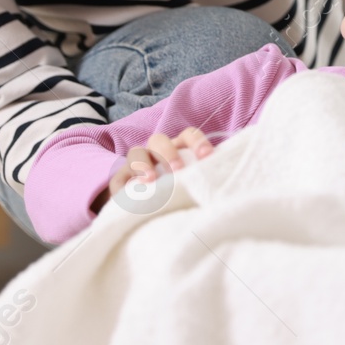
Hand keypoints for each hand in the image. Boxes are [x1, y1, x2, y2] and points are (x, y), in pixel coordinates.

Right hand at [94, 128, 214, 211]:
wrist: (150, 209)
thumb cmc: (178, 193)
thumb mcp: (192, 184)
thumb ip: (202, 180)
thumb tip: (225, 186)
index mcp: (178, 149)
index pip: (188, 135)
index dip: (197, 142)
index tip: (207, 156)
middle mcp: (157, 151)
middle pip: (159, 140)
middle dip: (169, 153)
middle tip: (178, 170)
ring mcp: (137, 163)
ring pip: (137, 152)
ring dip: (144, 164)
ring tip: (151, 180)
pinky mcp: (121, 178)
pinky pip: (120, 175)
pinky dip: (125, 183)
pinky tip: (132, 192)